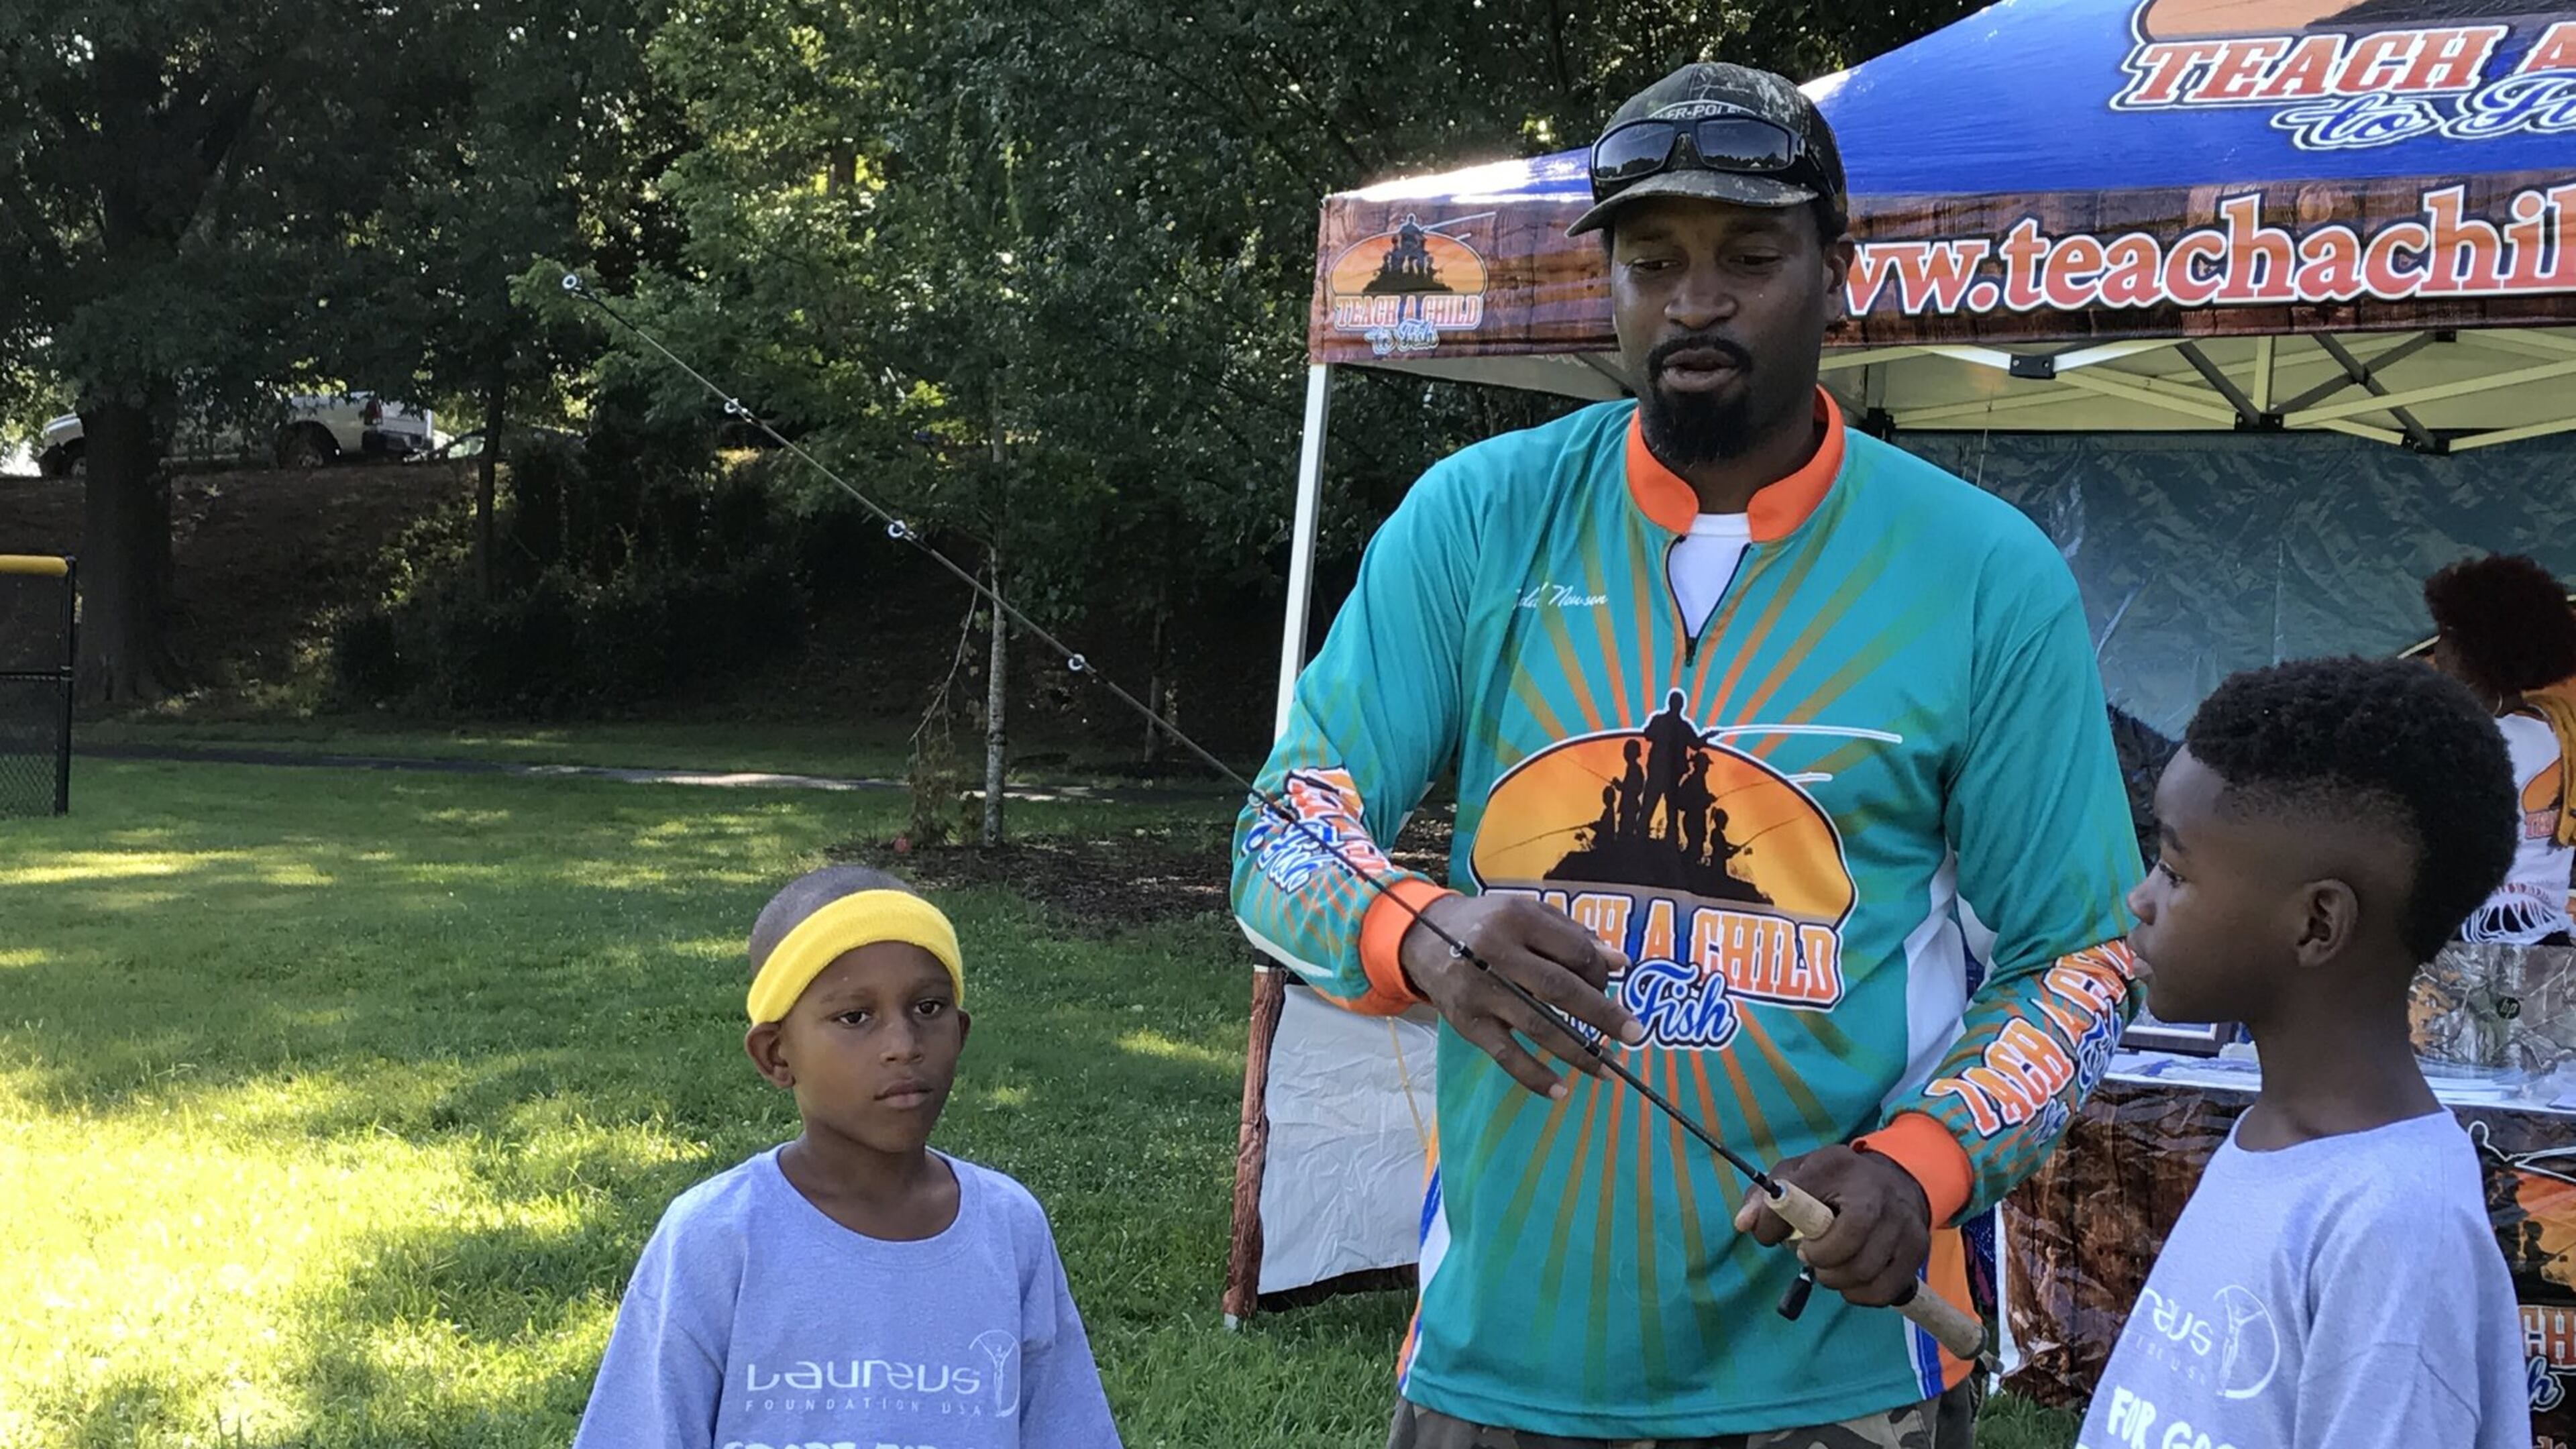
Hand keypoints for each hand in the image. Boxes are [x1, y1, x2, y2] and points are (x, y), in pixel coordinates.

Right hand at [1399, 893, 1642, 1099]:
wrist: (1424, 938)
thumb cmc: (1489, 925)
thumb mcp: (1527, 915)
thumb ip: (1572, 936)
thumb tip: (1621, 963)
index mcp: (1517, 918)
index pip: (1573, 950)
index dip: (1600, 971)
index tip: (1614, 985)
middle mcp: (1496, 952)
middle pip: (1559, 988)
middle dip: (1602, 1014)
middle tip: (1635, 1034)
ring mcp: (1479, 991)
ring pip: (1537, 1025)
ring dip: (1578, 1050)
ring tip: (1608, 1068)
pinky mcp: (1467, 1023)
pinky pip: (1505, 1055)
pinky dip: (1534, 1076)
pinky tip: (1561, 1090)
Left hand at [1731, 1146, 1930, 1306]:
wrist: (1895, 1181)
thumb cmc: (1834, 1184)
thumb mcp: (1796, 1176)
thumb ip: (1763, 1197)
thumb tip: (1745, 1224)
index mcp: (1836, 1165)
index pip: (1798, 1200)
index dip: (1775, 1225)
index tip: (1769, 1236)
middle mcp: (1875, 1192)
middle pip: (1844, 1245)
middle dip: (1818, 1259)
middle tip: (1808, 1255)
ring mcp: (1902, 1221)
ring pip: (1864, 1271)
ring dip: (1836, 1280)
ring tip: (1829, 1267)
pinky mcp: (1918, 1247)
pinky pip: (1885, 1290)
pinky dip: (1861, 1295)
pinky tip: (1851, 1280)